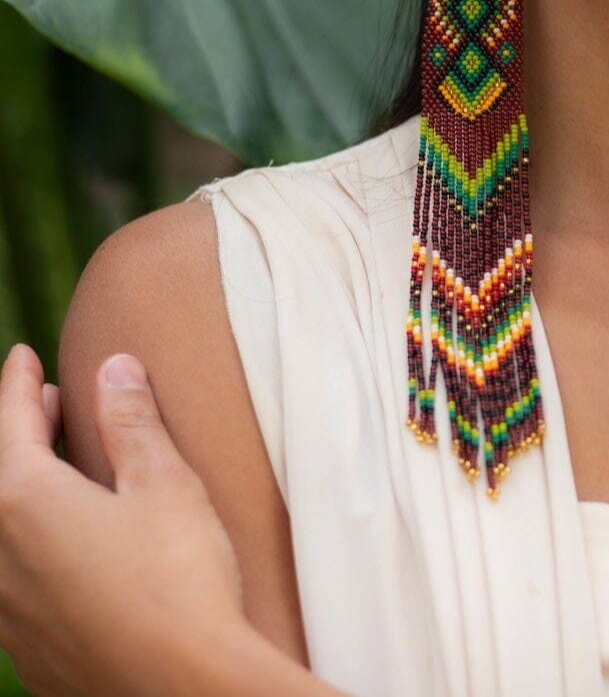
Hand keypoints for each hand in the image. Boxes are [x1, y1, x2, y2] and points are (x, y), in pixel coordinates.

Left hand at [0, 342, 244, 696]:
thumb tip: (112, 368)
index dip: (17, 387)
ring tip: (56, 469)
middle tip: (43, 402)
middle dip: (19, 434)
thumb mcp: (164, 483)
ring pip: (2, 531)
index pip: (12, 426)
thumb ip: (131, 423)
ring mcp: (8, 612)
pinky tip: (63, 547)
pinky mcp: (28, 650)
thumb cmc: (176, 576)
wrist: (179, 688)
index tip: (21, 357)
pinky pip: (11, 580)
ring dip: (21, 489)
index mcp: (25, 504)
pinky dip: (28, 542)